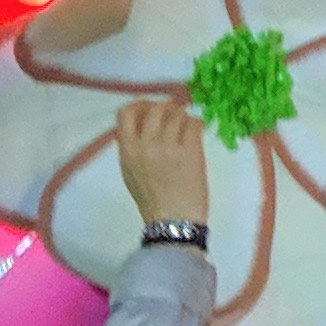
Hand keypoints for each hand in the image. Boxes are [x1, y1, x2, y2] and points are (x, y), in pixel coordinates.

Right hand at [114, 96, 212, 232]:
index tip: (150, 107)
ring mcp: (168, 147)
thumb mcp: (130, 173)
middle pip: (155, 108)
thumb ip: (133, 148)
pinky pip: (194, 124)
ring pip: (177, 114)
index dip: (140, 105)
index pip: (126, 113)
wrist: (172, 220)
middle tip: (175, 115)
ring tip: (188, 126)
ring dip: (184, 116)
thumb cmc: (152, 200)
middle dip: (167, 108)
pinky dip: (198, 123)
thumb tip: (144, 125)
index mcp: (127, 151)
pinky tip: (199, 130)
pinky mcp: (189, 151)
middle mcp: (145, 144)